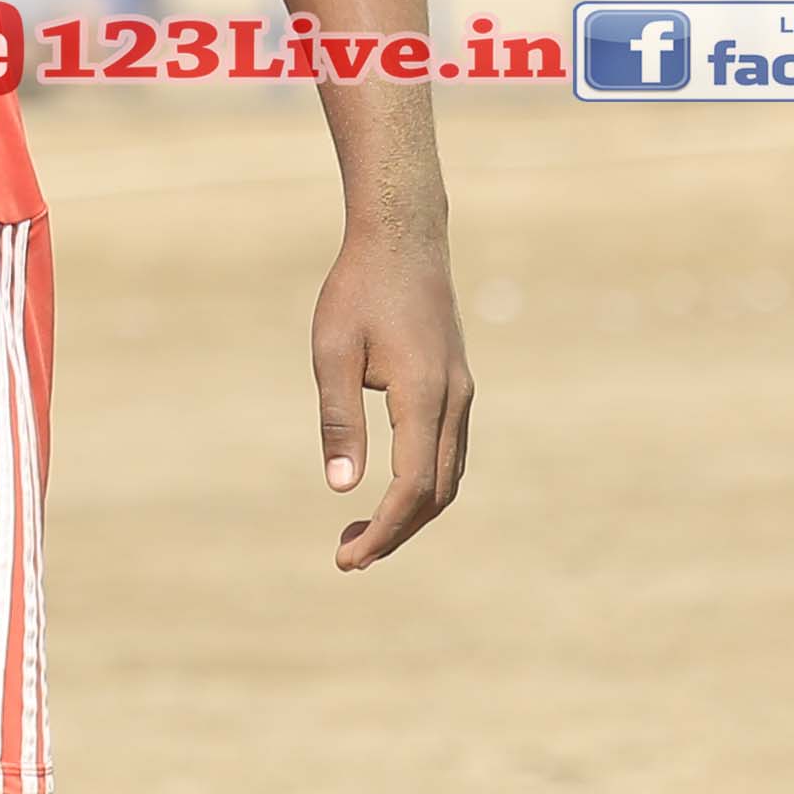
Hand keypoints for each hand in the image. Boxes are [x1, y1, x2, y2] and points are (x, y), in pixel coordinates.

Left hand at [306, 214, 472, 569]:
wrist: (403, 237)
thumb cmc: (358, 289)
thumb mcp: (332, 351)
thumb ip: (338, 419)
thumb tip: (341, 489)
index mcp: (423, 394)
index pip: (411, 486)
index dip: (383, 529)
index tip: (347, 556)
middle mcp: (454, 400)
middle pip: (437, 493)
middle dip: (396, 532)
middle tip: (348, 556)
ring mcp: (461, 393)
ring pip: (449, 476)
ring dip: (412, 513)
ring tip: (364, 533)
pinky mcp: (457, 385)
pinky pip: (450, 453)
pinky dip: (424, 486)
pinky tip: (390, 492)